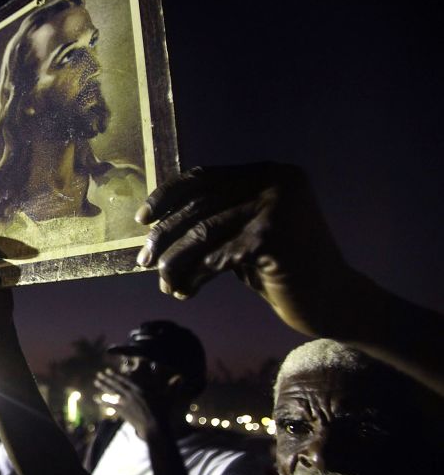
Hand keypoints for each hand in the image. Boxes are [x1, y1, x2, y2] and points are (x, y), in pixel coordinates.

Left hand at [94, 368, 171, 440]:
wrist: (155, 427)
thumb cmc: (163, 412)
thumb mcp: (168, 398)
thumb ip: (173, 387)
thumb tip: (181, 377)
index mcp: (139, 389)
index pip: (124, 380)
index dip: (115, 375)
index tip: (108, 371)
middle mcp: (130, 394)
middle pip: (115, 385)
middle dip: (106, 379)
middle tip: (98, 375)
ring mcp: (125, 403)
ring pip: (111, 393)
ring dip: (103, 387)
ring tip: (95, 382)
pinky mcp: (123, 412)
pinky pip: (111, 405)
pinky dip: (103, 401)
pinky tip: (95, 398)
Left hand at [135, 163, 356, 337]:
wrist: (334, 301)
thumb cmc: (285, 268)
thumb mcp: (248, 231)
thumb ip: (217, 217)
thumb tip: (157, 223)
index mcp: (270, 172)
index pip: (204, 177)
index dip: (167, 196)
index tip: (141, 220)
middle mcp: (276, 182)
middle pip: (199, 206)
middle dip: (165, 236)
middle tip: (144, 261)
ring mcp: (276, 208)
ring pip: (202, 233)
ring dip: (175, 261)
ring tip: (164, 281)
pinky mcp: (271, 239)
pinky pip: (214, 258)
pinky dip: (193, 277)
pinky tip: (184, 291)